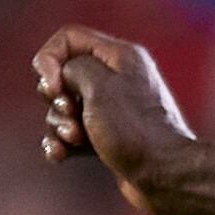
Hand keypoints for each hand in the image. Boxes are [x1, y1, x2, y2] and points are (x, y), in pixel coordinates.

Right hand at [34, 25, 196, 213]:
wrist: (164, 176)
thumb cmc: (134, 129)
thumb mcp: (98, 86)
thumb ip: (71, 69)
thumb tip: (61, 78)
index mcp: (119, 56)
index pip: (68, 38)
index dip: (50, 59)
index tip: (53, 87)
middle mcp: (116, 78)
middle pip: (63, 75)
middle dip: (56, 98)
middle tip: (72, 114)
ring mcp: (111, 109)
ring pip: (64, 108)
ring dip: (60, 125)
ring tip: (76, 139)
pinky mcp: (107, 137)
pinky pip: (72, 133)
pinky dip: (62, 144)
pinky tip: (59, 156)